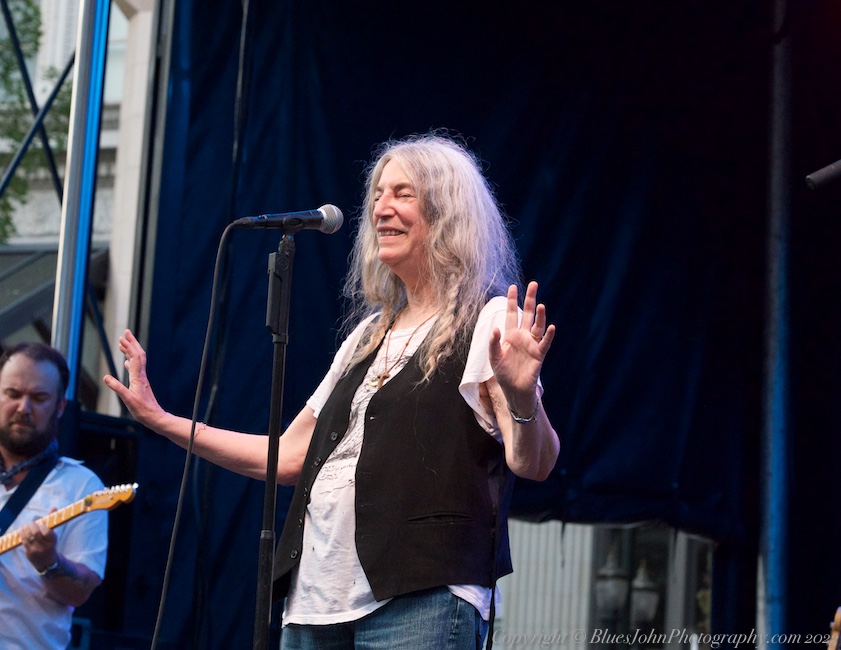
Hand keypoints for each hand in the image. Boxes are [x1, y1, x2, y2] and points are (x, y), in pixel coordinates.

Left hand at [20, 514, 57, 571]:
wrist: (47, 563)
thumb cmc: (50, 544)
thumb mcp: (53, 535)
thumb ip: (52, 521)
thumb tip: (53, 507)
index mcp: (52, 540)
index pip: (47, 531)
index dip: (42, 526)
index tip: (41, 523)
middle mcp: (44, 546)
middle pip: (36, 533)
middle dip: (32, 526)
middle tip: (32, 523)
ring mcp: (36, 550)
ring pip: (28, 536)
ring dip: (25, 529)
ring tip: (26, 526)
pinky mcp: (28, 552)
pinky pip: (23, 541)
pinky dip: (21, 533)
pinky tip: (21, 529)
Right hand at [103, 330, 166, 428]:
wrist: (155, 417)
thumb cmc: (143, 410)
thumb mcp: (128, 400)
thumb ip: (117, 388)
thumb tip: (106, 377)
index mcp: (138, 377)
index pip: (135, 357)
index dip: (129, 346)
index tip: (122, 337)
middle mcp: (141, 376)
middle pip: (138, 354)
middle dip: (132, 343)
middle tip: (126, 332)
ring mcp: (142, 379)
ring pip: (137, 360)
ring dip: (130, 351)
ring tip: (123, 344)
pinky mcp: (141, 384)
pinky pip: (135, 369)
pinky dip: (130, 362)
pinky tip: (126, 362)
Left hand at [488, 282, 555, 415]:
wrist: (514, 389)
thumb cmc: (503, 373)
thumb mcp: (494, 357)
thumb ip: (493, 343)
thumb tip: (495, 328)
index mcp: (510, 335)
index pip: (511, 313)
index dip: (512, 300)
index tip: (513, 286)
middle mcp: (522, 336)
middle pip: (527, 314)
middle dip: (530, 299)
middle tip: (534, 284)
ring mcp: (532, 344)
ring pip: (537, 325)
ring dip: (540, 316)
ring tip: (541, 305)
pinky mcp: (539, 354)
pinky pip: (545, 343)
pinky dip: (548, 335)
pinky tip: (551, 327)